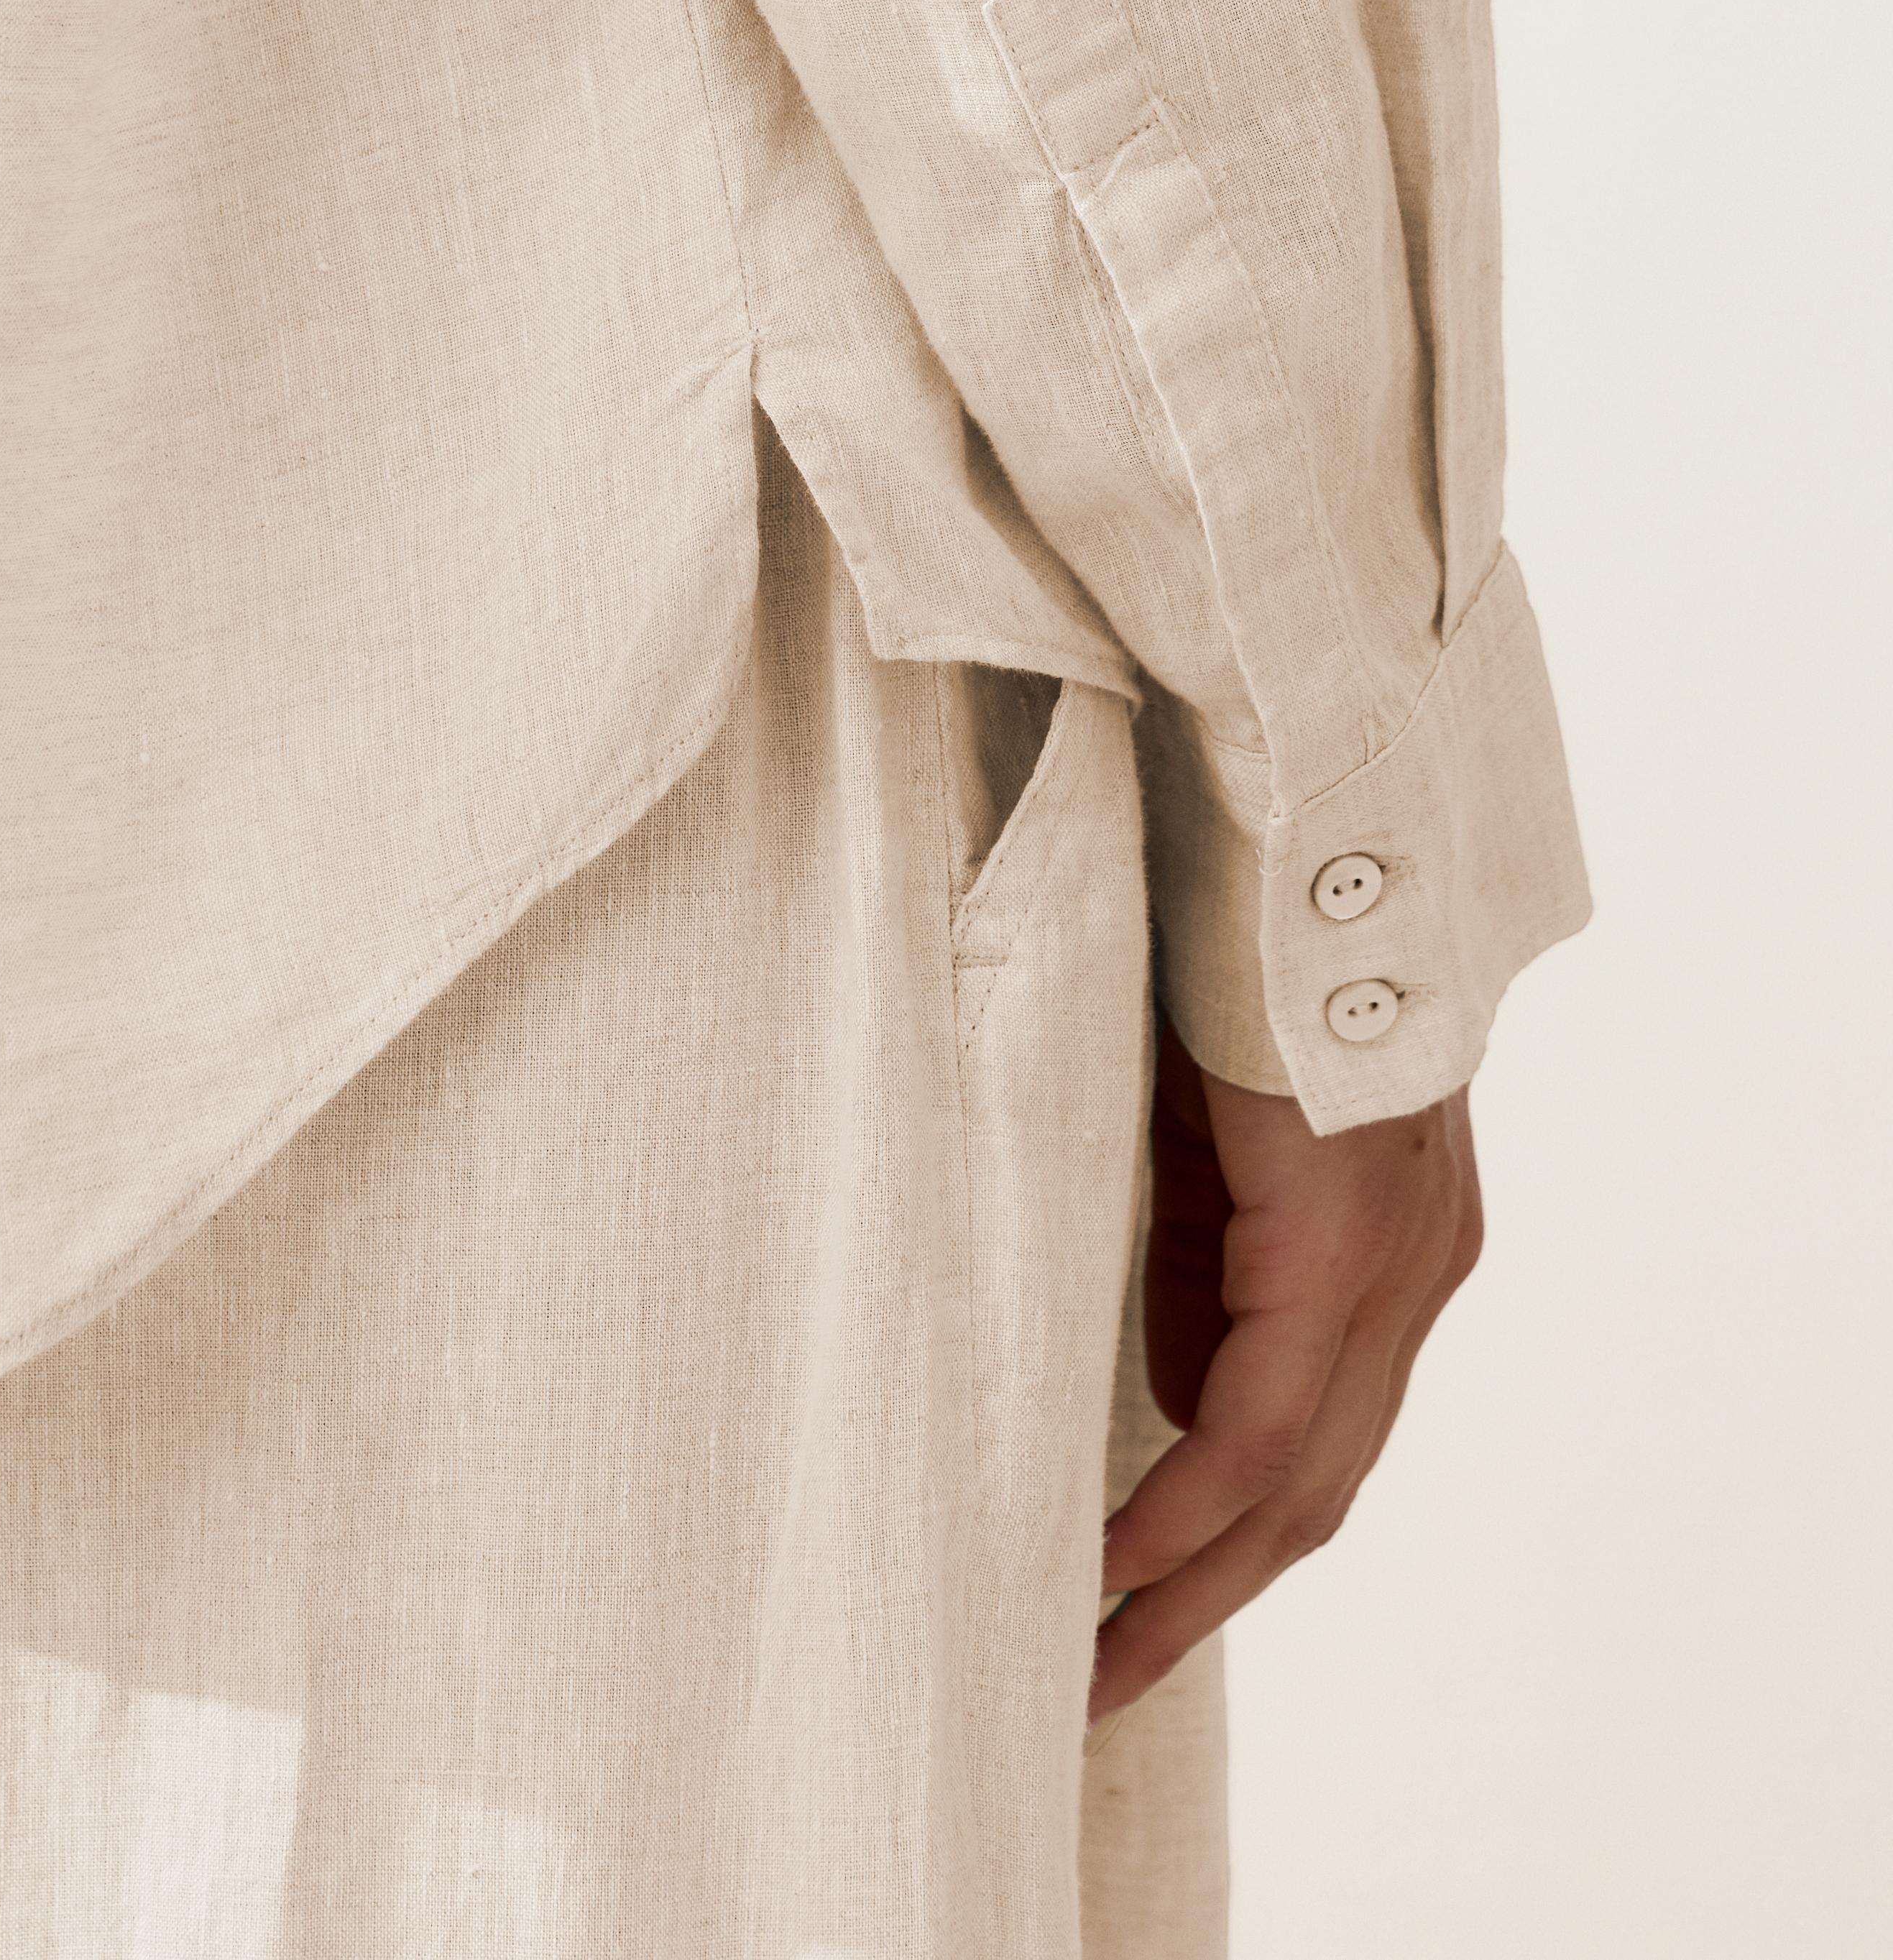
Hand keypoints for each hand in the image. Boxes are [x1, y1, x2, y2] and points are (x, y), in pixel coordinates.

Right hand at [1089, 1018, 1483, 1727]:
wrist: (1289, 830)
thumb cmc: (1226, 965)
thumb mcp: (1207, 1139)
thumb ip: (1205, 1260)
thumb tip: (1171, 1388)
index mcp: (1389, 1243)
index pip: (1314, 1438)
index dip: (1225, 1541)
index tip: (1130, 1609)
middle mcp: (1417, 1266)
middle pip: (1315, 1492)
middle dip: (1203, 1599)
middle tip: (1099, 1684)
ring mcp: (1394, 1258)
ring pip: (1299, 1476)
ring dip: (1192, 1574)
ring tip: (1096, 1647)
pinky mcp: (1340, 1236)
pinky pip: (1263, 1416)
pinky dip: (1192, 1497)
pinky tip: (1119, 1553)